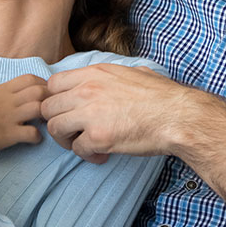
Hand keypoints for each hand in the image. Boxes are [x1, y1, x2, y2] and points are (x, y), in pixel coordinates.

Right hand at [0, 74, 46, 157]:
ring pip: (39, 108)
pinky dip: (38, 137)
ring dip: (47, 117)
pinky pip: (32, 133)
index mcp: (2, 90)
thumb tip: (19, 93)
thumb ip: (4, 93)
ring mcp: (9, 117)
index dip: (43, 85)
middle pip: (40, 91)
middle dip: (50, 100)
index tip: (45, 95)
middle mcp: (8, 101)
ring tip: (44, 124)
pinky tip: (33, 139)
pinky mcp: (8, 135)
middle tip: (50, 111)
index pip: (30, 78)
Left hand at [42, 64, 199, 163]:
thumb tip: (113, 76)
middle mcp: (86, 90)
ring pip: (55, 129)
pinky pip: (77, 149)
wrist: (178, 116)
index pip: (52, 84)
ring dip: (67, 140)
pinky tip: (102, 154)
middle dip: (57, 121)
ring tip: (83, 144)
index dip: (56, 100)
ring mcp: (90, 114)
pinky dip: (87, 154)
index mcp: (93, 73)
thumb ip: (113, 74)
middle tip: (72, 131)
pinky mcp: (98, 137)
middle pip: (47, 108)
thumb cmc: (162, 95)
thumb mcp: (133, 72)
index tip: (66, 110)